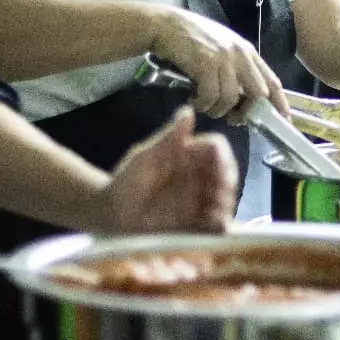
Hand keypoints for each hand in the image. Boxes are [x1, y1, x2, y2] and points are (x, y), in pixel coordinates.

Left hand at [100, 107, 237, 232]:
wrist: (111, 215)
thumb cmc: (126, 181)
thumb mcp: (144, 157)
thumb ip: (168, 137)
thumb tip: (187, 111)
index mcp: (188, 154)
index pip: (216, 148)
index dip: (223, 157)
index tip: (220, 170)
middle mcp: (198, 175)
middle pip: (227, 174)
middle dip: (228, 184)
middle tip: (220, 197)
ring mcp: (199, 200)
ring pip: (226, 199)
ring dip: (226, 206)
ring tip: (216, 215)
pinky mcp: (196, 223)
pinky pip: (215, 224)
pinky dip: (219, 225)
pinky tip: (213, 228)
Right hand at [151, 7, 285, 120]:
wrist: (166, 25)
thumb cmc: (193, 38)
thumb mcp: (223, 48)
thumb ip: (237, 69)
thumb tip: (244, 99)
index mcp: (247, 51)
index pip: (272, 80)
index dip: (279, 103)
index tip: (283, 119)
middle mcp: (240, 54)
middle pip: (257, 93)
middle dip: (245, 112)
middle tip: (232, 119)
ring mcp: (223, 58)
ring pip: (231, 98)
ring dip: (217, 109)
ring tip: (204, 104)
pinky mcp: (205, 64)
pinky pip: (210, 96)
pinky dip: (202, 104)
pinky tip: (194, 99)